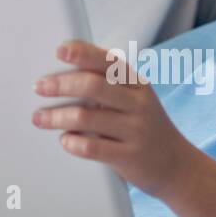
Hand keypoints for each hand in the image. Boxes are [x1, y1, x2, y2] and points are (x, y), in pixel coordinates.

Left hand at [31, 39, 191, 197]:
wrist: (176, 165)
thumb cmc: (142, 125)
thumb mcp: (134, 99)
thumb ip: (106, 85)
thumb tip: (60, 74)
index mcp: (137, 83)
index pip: (108, 61)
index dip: (82, 53)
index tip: (59, 50)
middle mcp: (138, 103)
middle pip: (93, 86)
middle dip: (61, 85)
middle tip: (39, 87)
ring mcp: (136, 130)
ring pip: (87, 117)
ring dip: (57, 117)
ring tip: (39, 118)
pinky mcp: (130, 156)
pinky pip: (93, 148)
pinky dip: (73, 143)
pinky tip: (64, 140)